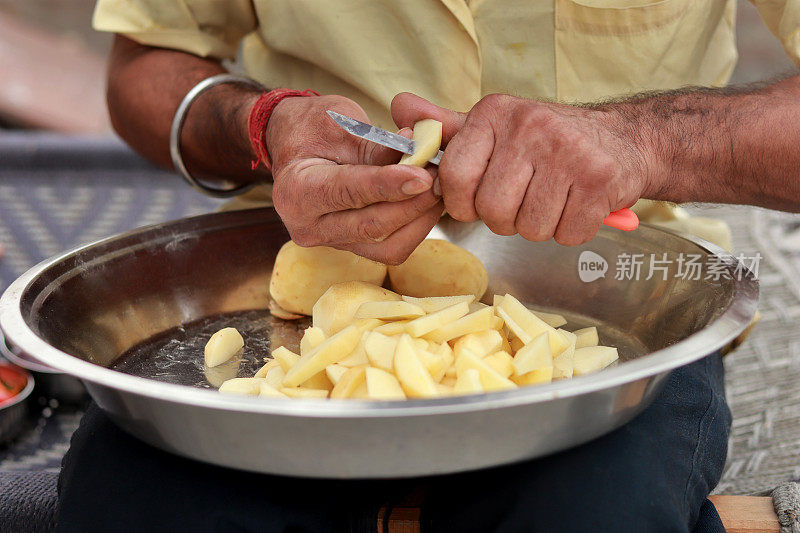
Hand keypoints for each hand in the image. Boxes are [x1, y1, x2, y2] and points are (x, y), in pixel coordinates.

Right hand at [265, 95, 442, 263]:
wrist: (296, 146)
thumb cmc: (314, 128)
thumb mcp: (341, 123)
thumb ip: (378, 145)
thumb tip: (418, 151)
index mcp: (295, 191)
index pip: (348, 192)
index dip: (388, 184)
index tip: (423, 175)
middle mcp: (308, 226)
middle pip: (371, 225)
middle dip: (413, 203)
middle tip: (442, 178)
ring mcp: (331, 242)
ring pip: (387, 245)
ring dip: (420, 218)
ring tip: (440, 188)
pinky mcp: (353, 248)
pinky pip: (392, 247)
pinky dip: (416, 226)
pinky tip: (429, 202)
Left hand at [392, 92, 652, 244]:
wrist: (621, 139)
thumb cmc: (546, 142)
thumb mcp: (494, 128)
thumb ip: (446, 129)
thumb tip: (399, 107)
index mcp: (495, 113)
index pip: (454, 177)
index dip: (462, 203)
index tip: (476, 201)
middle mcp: (530, 126)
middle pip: (493, 211)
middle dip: (505, 218)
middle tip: (522, 200)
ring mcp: (569, 152)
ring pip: (529, 228)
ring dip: (538, 226)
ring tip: (551, 199)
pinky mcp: (600, 180)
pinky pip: (566, 234)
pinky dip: (570, 230)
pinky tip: (575, 204)